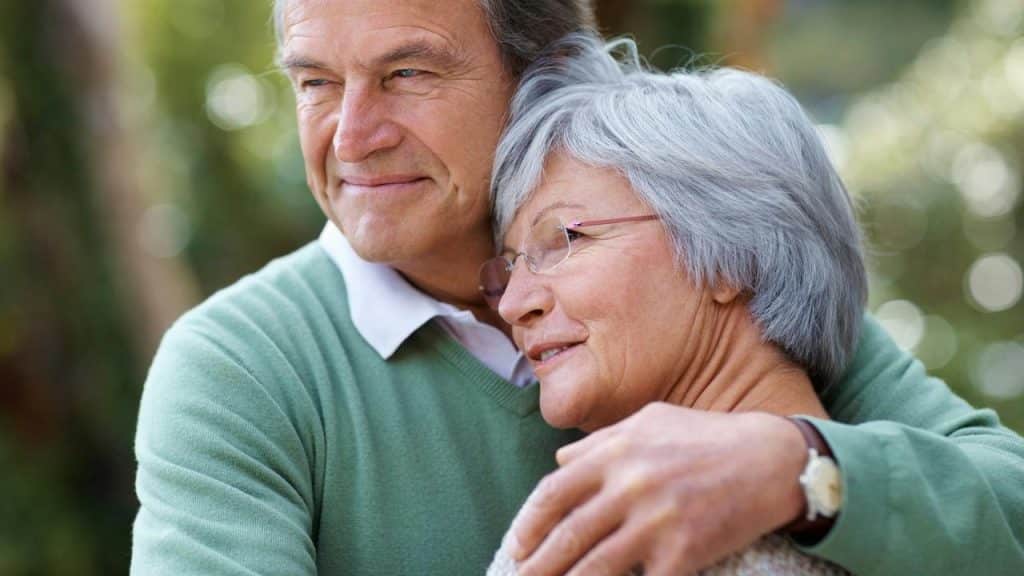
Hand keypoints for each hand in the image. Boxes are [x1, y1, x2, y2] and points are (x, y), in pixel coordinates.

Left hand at [507, 403, 808, 575]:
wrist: (772, 460)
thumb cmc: (707, 437)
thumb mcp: (649, 421)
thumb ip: (600, 441)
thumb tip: (559, 461)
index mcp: (616, 453)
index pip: (554, 492)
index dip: (530, 524)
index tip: (518, 545)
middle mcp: (630, 486)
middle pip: (568, 536)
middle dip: (537, 566)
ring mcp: (656, 521)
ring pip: (595, 568)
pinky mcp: (684, 552)